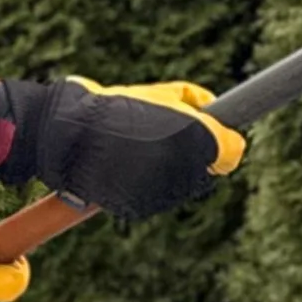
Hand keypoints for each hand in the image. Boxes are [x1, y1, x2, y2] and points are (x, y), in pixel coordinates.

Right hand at [7, 78, 245, 221]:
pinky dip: (150, 187)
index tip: (212, 133)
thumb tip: (210, 108)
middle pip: (208, 173)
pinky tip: (129, 167)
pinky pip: (158, 198)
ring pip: (183, 187)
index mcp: (194, 137)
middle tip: (166, 139)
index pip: (231, 150)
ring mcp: (163, 192)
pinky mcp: (142, 208)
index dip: (221, 141)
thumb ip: (191, 99)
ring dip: (172, 174)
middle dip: (195, 159)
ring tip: (140, 151)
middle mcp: (184, 168)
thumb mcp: (159, 92)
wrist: (70, 135)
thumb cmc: (114, 107)